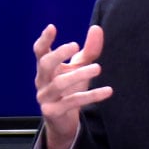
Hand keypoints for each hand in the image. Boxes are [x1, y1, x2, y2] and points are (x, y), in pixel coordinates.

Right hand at [33, 23, 112, 148]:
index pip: (40, 51)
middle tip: (75, 45)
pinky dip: (91, 96)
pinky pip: (73, 102)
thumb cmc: (70, 89)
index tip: (52, 27)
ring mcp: (45, 97)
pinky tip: (108, 91)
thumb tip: (96, 28)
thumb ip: (89, 51)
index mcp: (44, 68)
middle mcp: (41, 81)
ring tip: (97, 68)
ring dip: (79, 74)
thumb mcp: (79, 68)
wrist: (63, 122)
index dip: (44, 40)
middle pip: (45, 64)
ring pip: (60, 83)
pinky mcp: (53, 112)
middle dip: (59, 54)